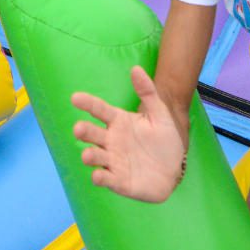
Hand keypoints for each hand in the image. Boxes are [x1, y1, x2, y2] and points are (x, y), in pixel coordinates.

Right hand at [69, 65, 185, 202]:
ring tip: (87, 155)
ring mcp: (113, 161)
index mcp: (119, 122)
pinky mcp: (118, 181)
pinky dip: (100, 178)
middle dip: (83, 131)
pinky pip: (106, 179)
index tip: (75, 98)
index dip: (87, 104)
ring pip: (95, 157)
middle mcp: (111, 141)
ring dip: (89, 155)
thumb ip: (148, 92)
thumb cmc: (164, 140)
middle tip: (79, 128)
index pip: (99, 110)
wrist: (174, 169)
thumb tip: (135, 69)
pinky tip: (97, 176)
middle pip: (92, 134)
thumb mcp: (160, 114)